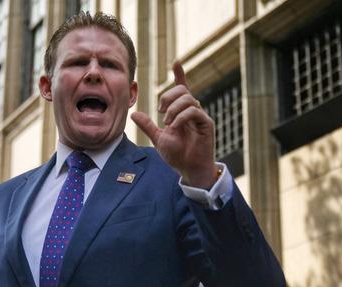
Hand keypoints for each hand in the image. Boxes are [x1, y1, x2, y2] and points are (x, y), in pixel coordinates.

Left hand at [131, 61, 216, 188]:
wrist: (188, 169)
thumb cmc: (178, 154)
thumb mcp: (158, 138)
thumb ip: (148, 125)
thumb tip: (134, 114)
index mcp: (182, 112)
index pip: (182, 88)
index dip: (179, 74)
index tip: (176, 61)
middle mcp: (193, 111)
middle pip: (183, 90)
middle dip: (168, 97)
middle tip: (160, 111)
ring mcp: (200, 117)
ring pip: (188, 99)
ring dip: (173, 108)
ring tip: (166, 123)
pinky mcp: (206, 125)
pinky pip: (194, 112)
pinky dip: (181, 117)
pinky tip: (174, 126)